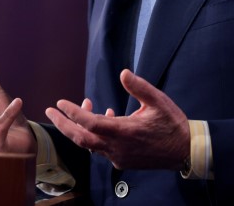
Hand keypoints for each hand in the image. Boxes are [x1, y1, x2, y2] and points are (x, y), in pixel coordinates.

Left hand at [45, 69, 189, 169]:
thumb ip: (139, 87)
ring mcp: (118, 156)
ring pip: (90, 144)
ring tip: (83, 106)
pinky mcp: (122, 161)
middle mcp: (116, 147)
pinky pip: (101, 148)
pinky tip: (105, 116)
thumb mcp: (158, 101)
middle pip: (81, 138)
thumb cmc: (172, 124)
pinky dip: (95, 133)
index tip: (60, 103)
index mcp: (124, 131)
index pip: (90, 123)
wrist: (185, 151)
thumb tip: (123, 73)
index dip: (72, 113)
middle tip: (49, 111)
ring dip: (81, 127)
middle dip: (63, 124)